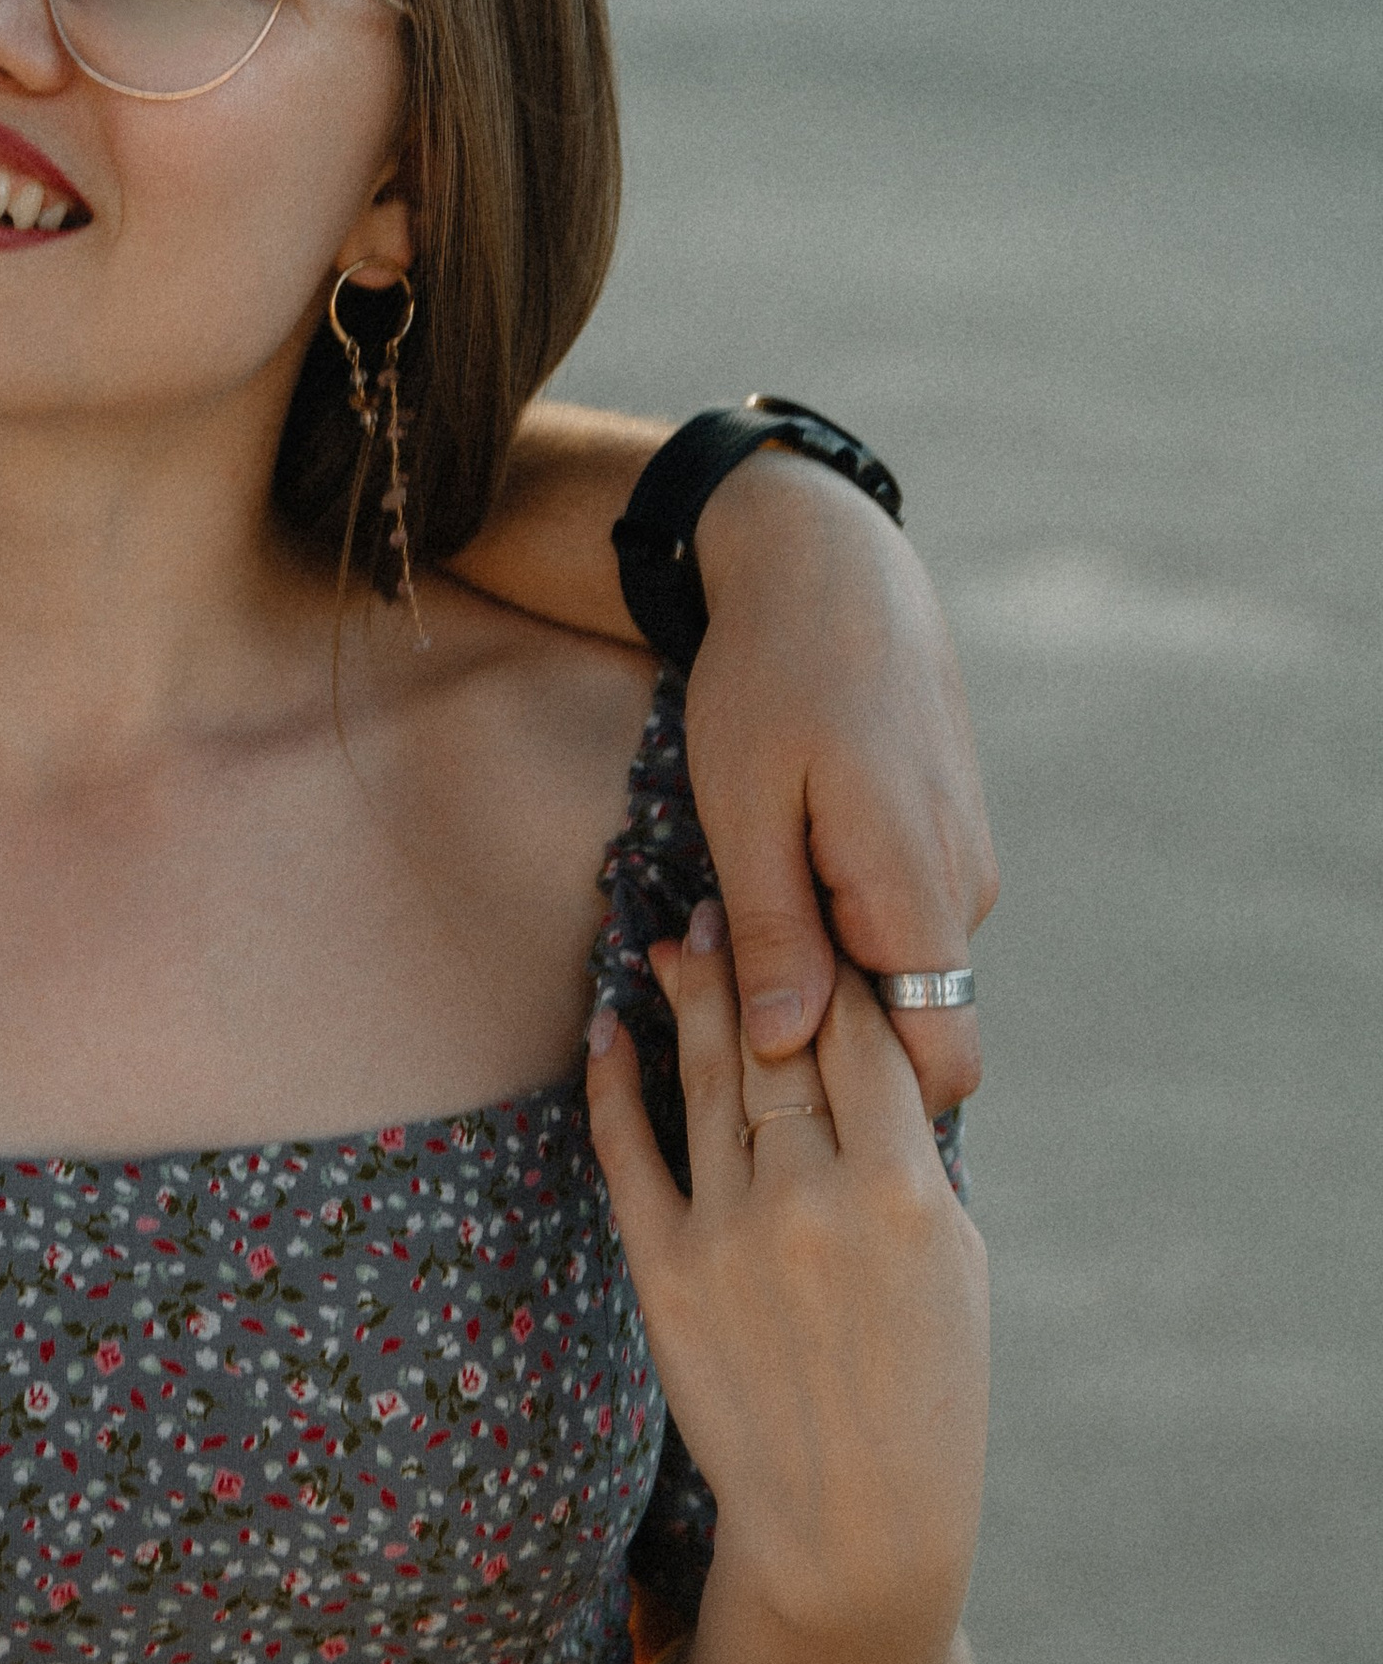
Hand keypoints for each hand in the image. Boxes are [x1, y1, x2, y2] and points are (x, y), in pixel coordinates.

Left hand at [585, 903, 987, 1663]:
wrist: (852, 1530)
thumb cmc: (927, 1396)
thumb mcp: (957, 1265)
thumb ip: (912, 1159)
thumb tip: (875, 1061)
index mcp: (906, 1193)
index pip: (868, 1039)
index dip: (841, 966)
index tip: (820, 910)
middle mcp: (816, 1201)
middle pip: (780, 1041)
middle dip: (755, 958)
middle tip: (729, 889)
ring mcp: (733, 1236)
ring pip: (707, 1082)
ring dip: (687, 997)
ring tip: (672, 933)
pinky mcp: (666, 1274)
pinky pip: (632, 1153)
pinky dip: (617, 1083)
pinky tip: (610, 1028)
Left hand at [688, 447, 995, 1112]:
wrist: (830, 565)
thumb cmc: (771, 678)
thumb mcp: (744, 808)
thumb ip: (774, 934)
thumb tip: (786, 1048)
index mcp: (920, 892)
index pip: (943, 1061)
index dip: (870, 1097)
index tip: (767, 1073)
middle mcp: (964, 889)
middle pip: (910, 1025)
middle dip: (817, 1028)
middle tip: (700, 977)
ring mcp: (962, 860)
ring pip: (896, 968)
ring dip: (818, 965)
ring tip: (718, 914)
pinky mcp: (943, 836)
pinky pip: (896, 915)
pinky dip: (833, 917)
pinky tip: (768, 872)